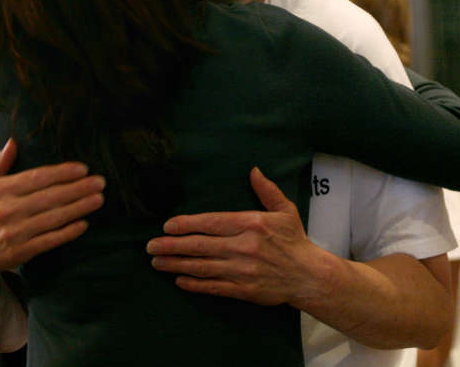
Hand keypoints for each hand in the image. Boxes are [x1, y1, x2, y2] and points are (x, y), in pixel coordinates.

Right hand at [0, 138, 104, 284]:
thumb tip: (13, 142)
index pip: (36, 177)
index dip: (61, 172)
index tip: (82, 168)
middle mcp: (6, 211)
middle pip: (50, 197)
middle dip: (78, 188)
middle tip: (100, 182)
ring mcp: (14, 233)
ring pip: (53, 218)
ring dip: (79, 208)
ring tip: (98, 199)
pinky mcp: (20, 253)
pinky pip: (49, 240)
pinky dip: (67, 232)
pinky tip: (83, 224)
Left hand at [146, 167, 324, 306]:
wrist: (309, 276)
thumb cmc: (294, 240)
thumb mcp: (284, 210)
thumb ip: (266, 190)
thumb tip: (253, 170)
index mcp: (250, 224)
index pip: (211, 223)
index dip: (186, 225)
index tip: (167, 226)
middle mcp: (243, 247)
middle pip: (200, 246)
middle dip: (172, 246)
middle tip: (150, 246)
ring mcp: (242, 270)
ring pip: (202, 267)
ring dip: (176, 265)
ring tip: (157, 262)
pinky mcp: (244, 290)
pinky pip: (214, 287)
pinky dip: (194, 284)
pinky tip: (178, 280)